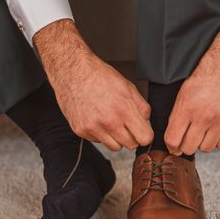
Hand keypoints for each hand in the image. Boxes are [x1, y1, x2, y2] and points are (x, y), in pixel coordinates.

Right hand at [34, 20, 153, 150]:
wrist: (73, 72)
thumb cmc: (100, 76)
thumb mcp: (128, 87)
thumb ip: (142, 107)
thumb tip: (146, 124)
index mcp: (123, 109)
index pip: (144, 138)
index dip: (145, 134)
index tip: (142, 130)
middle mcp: (108, 121)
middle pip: (131, 145)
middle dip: (132, 136)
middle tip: (126, 123)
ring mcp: (93, 128)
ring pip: (115, 147)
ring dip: (116, 138)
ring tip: (111, 120)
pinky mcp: (80, 130)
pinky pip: (98, 141)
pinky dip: (100, 133)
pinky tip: (97, 118)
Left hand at [164, 22, 219, 154]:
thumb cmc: (207, 73)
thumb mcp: (185, 90)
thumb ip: (178, 114)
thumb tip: (173, 137)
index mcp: (187, 106)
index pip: (173, 139)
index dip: (171, 146)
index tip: (173, 146)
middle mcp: (204, 115)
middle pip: (189, 148)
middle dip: (185, 146)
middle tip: (187, 139)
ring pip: (206, 148)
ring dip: (202, 143)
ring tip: (202, 132)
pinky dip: (217, 141)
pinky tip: (214, 131)